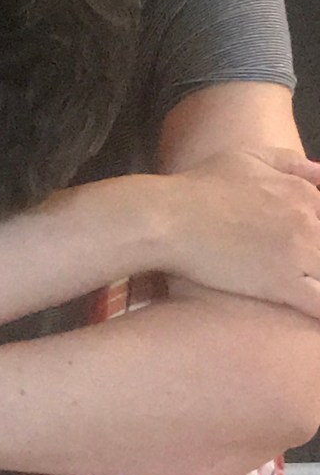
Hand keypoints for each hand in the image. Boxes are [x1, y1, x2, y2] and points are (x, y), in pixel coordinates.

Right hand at [165, 146, 319, 318]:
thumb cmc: (200, 185)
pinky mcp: (282, 285)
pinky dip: (318, 312)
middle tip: (298, 267)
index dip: (314, 235)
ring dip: (318, 281)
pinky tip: (309, 316)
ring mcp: (299, 254)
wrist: (168, 218)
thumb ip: (290, 163)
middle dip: (317, 258)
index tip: (304, 246)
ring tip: (301, 285)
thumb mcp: (246, 157)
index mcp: (303, 192)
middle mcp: (309, 221)